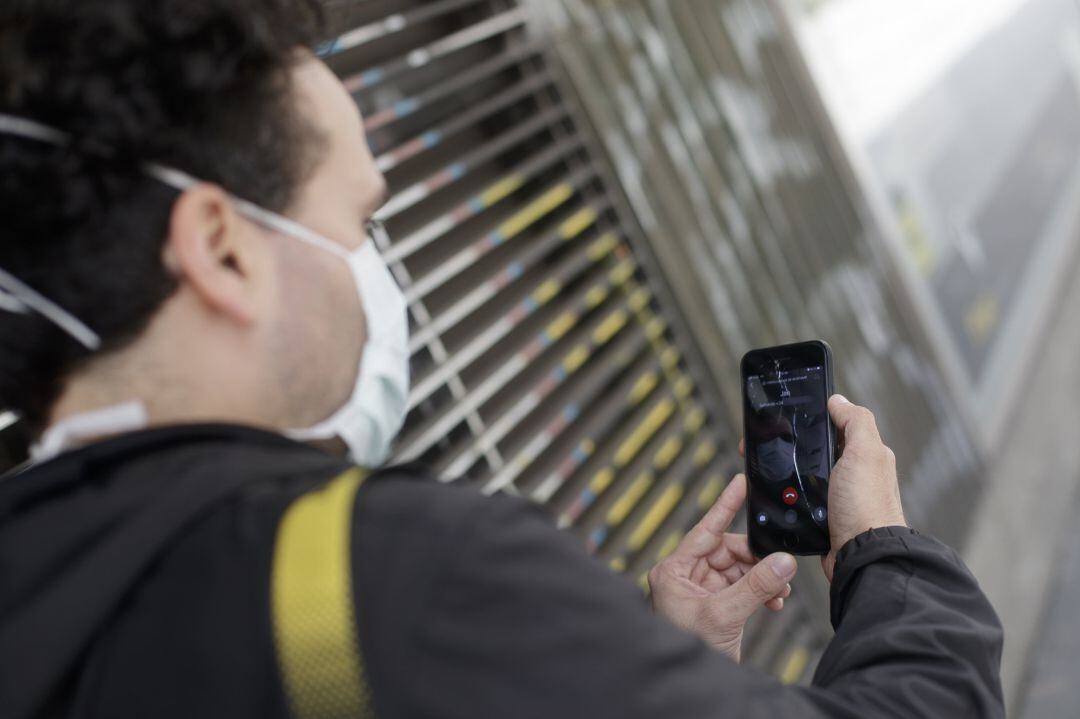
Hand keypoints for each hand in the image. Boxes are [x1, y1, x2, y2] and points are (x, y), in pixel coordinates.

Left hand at [648, 474, 795, 661]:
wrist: (691, 688)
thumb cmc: (688, 651)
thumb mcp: (723, 616)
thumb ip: (755, 586)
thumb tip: (782, 562)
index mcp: (673, 572)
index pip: (704, 530)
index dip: (724, 506)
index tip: (739, 483)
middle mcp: (685, 577)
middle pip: (727, 551)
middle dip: (755, 559)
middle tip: (779, 566)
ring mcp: (701, 592)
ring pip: (739, 570)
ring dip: (762, 578)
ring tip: (778, 592)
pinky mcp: (716, 606)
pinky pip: (742, 587)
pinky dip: (760, 592)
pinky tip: (773, 602)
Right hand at [739, 396, 908, 580]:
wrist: (860, 556)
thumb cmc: (867, 507)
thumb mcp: (865, 452)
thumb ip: (855, 421)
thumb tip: (838, 400)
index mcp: (864, 455)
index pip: (836, 426)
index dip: (815, 418)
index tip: (791, 414)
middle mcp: (852, 475)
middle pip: (816, 450)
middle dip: (796, 447)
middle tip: (773, 444)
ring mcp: (837, 497)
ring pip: (805, 475)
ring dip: (790, 473)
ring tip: (773, 468)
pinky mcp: (823, 517)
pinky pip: (800, 499)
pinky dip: (790, 496)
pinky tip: (782, 494)